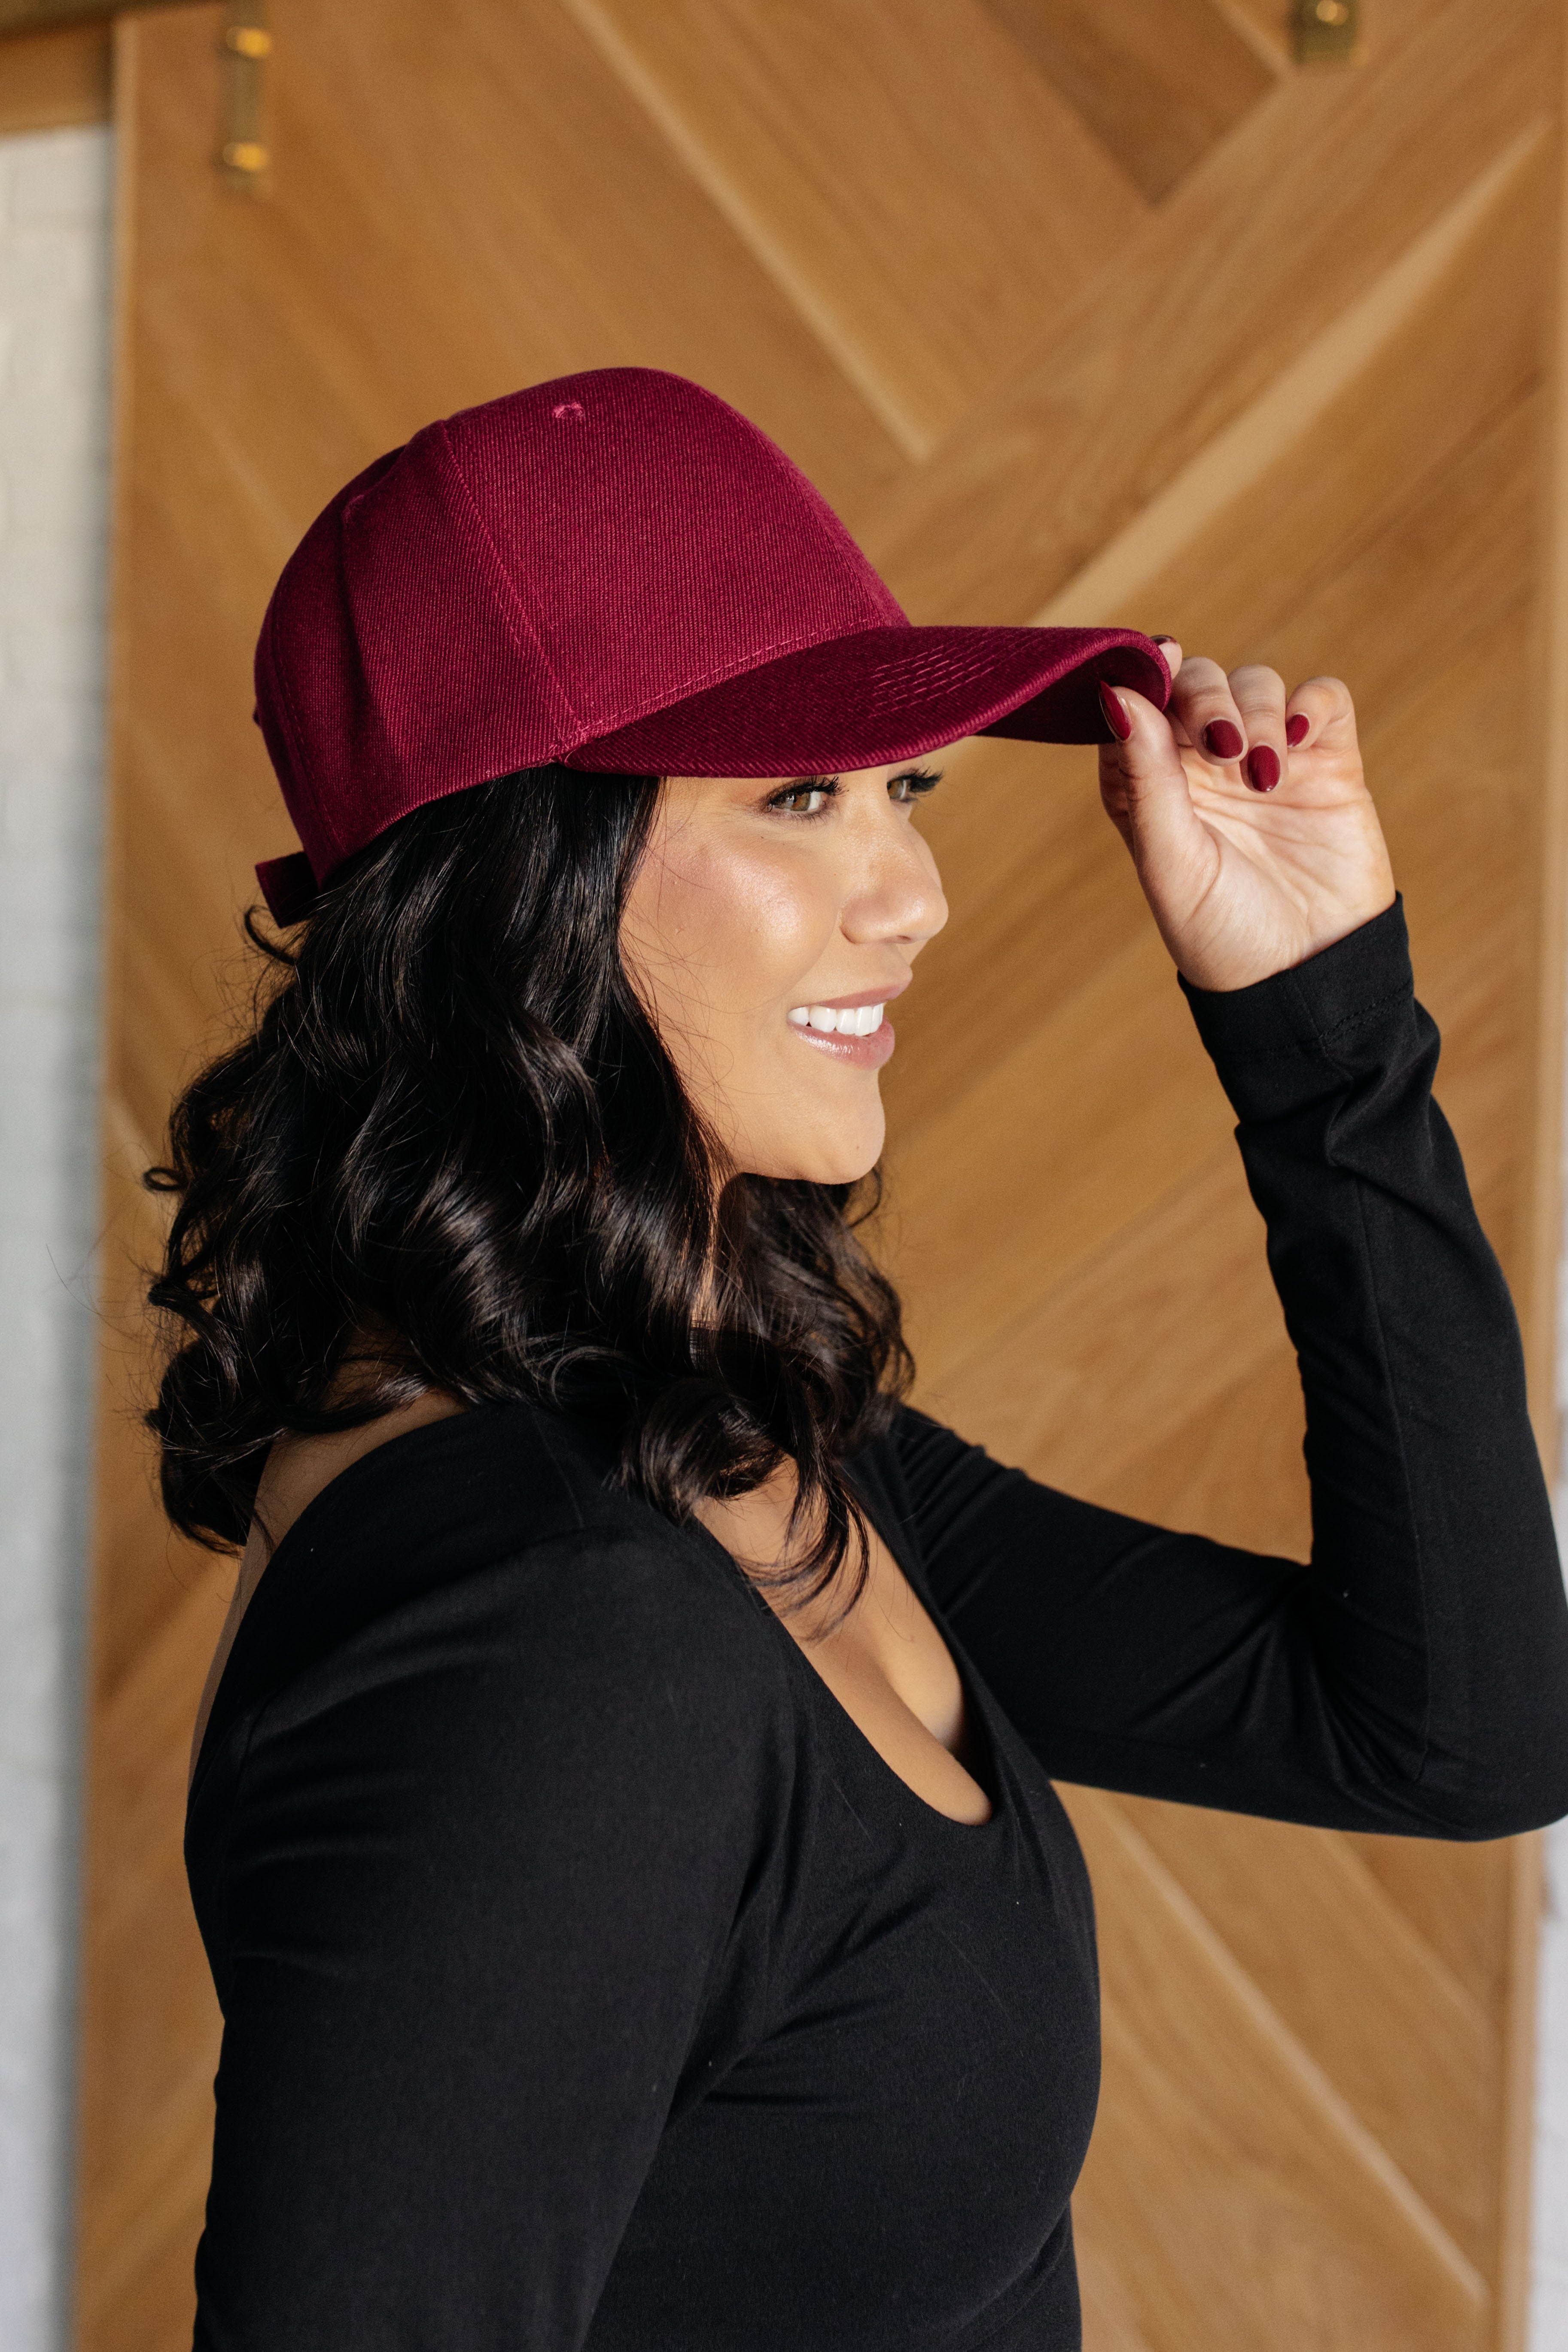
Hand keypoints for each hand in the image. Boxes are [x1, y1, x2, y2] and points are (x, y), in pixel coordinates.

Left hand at [1098, 643, 1395, 992]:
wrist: (1307, 975)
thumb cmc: (1222, 932)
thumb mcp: (1171, 859)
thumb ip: (1145, 776)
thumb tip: (1117, 693)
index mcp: (1150, 787)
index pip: (1136, 706)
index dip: (1142, 676)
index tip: (1156, 660)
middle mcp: (1204, 766)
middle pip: (1196, 682)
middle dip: (1204, 696)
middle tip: (1219, 744)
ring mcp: (1268, 759)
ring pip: (1255, 683)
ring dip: (1256, 712)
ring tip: (1262, 776)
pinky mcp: (1328, 762)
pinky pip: (1322, 698)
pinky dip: (1311, 703)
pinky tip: (1299, 741)